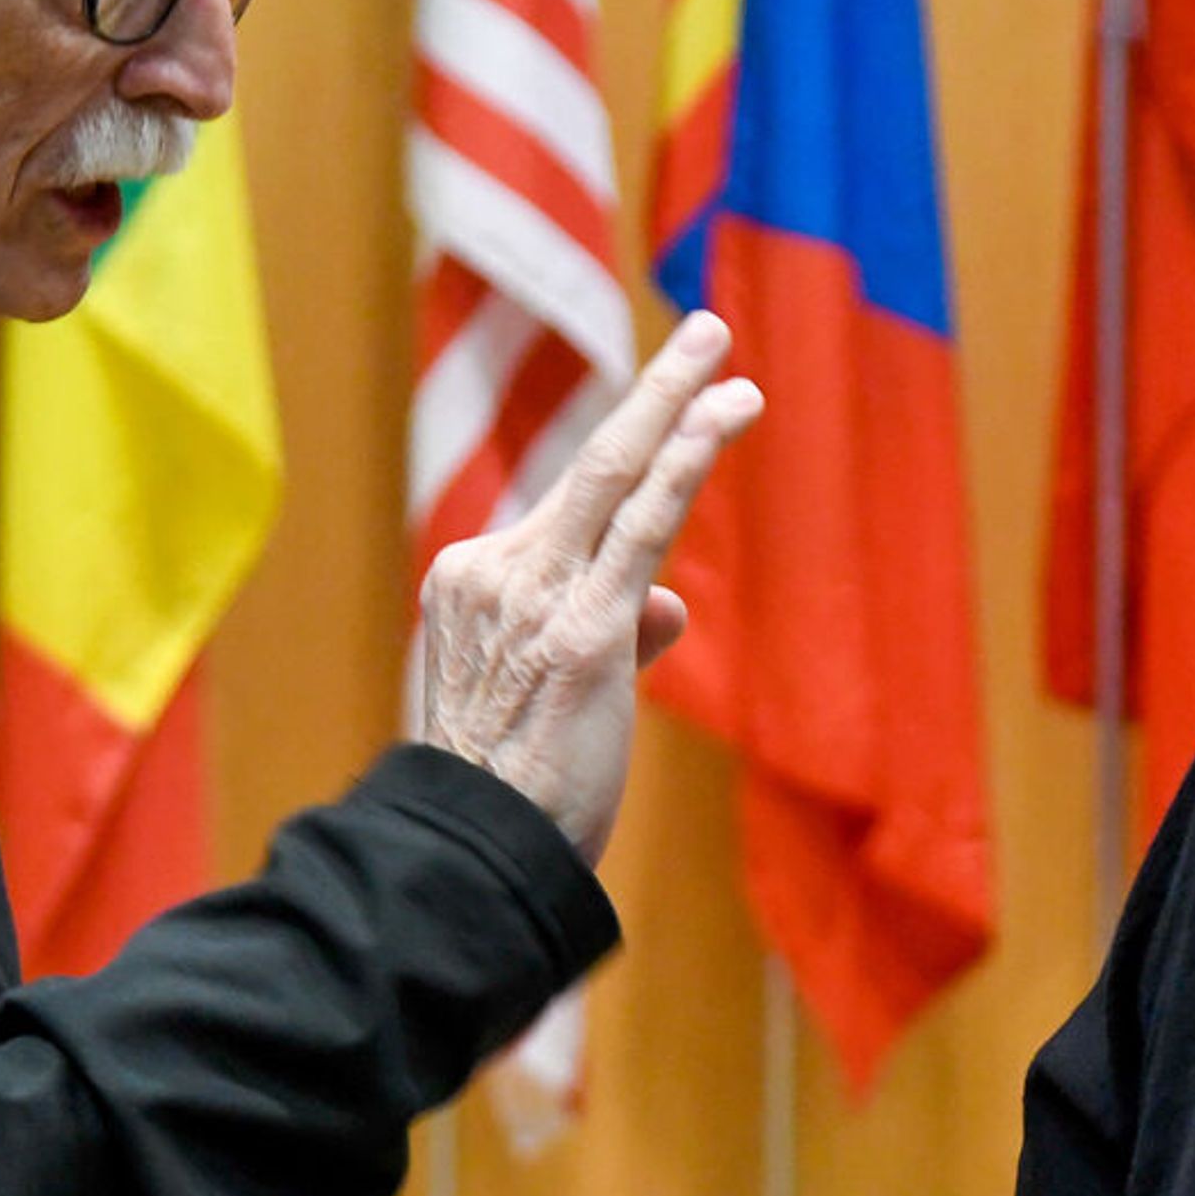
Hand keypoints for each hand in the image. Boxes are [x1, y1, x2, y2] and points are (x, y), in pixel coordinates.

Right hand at [411, 311, 760, 861]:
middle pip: (589, 464)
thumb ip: (610, 634)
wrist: (472, 859)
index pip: (571, 518)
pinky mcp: (583, 629)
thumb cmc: (513, 793)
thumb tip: (668, 605)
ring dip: (678, 403)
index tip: (687, 429)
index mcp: (471, 584)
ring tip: (723, 345)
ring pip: (615, 475)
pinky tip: (720, 414)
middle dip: (656, 393)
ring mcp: (535, 594)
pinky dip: (685, 460)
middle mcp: (493, 573)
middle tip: (709, 336)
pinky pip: (641, 523)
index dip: (640, 484)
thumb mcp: (551, 695)